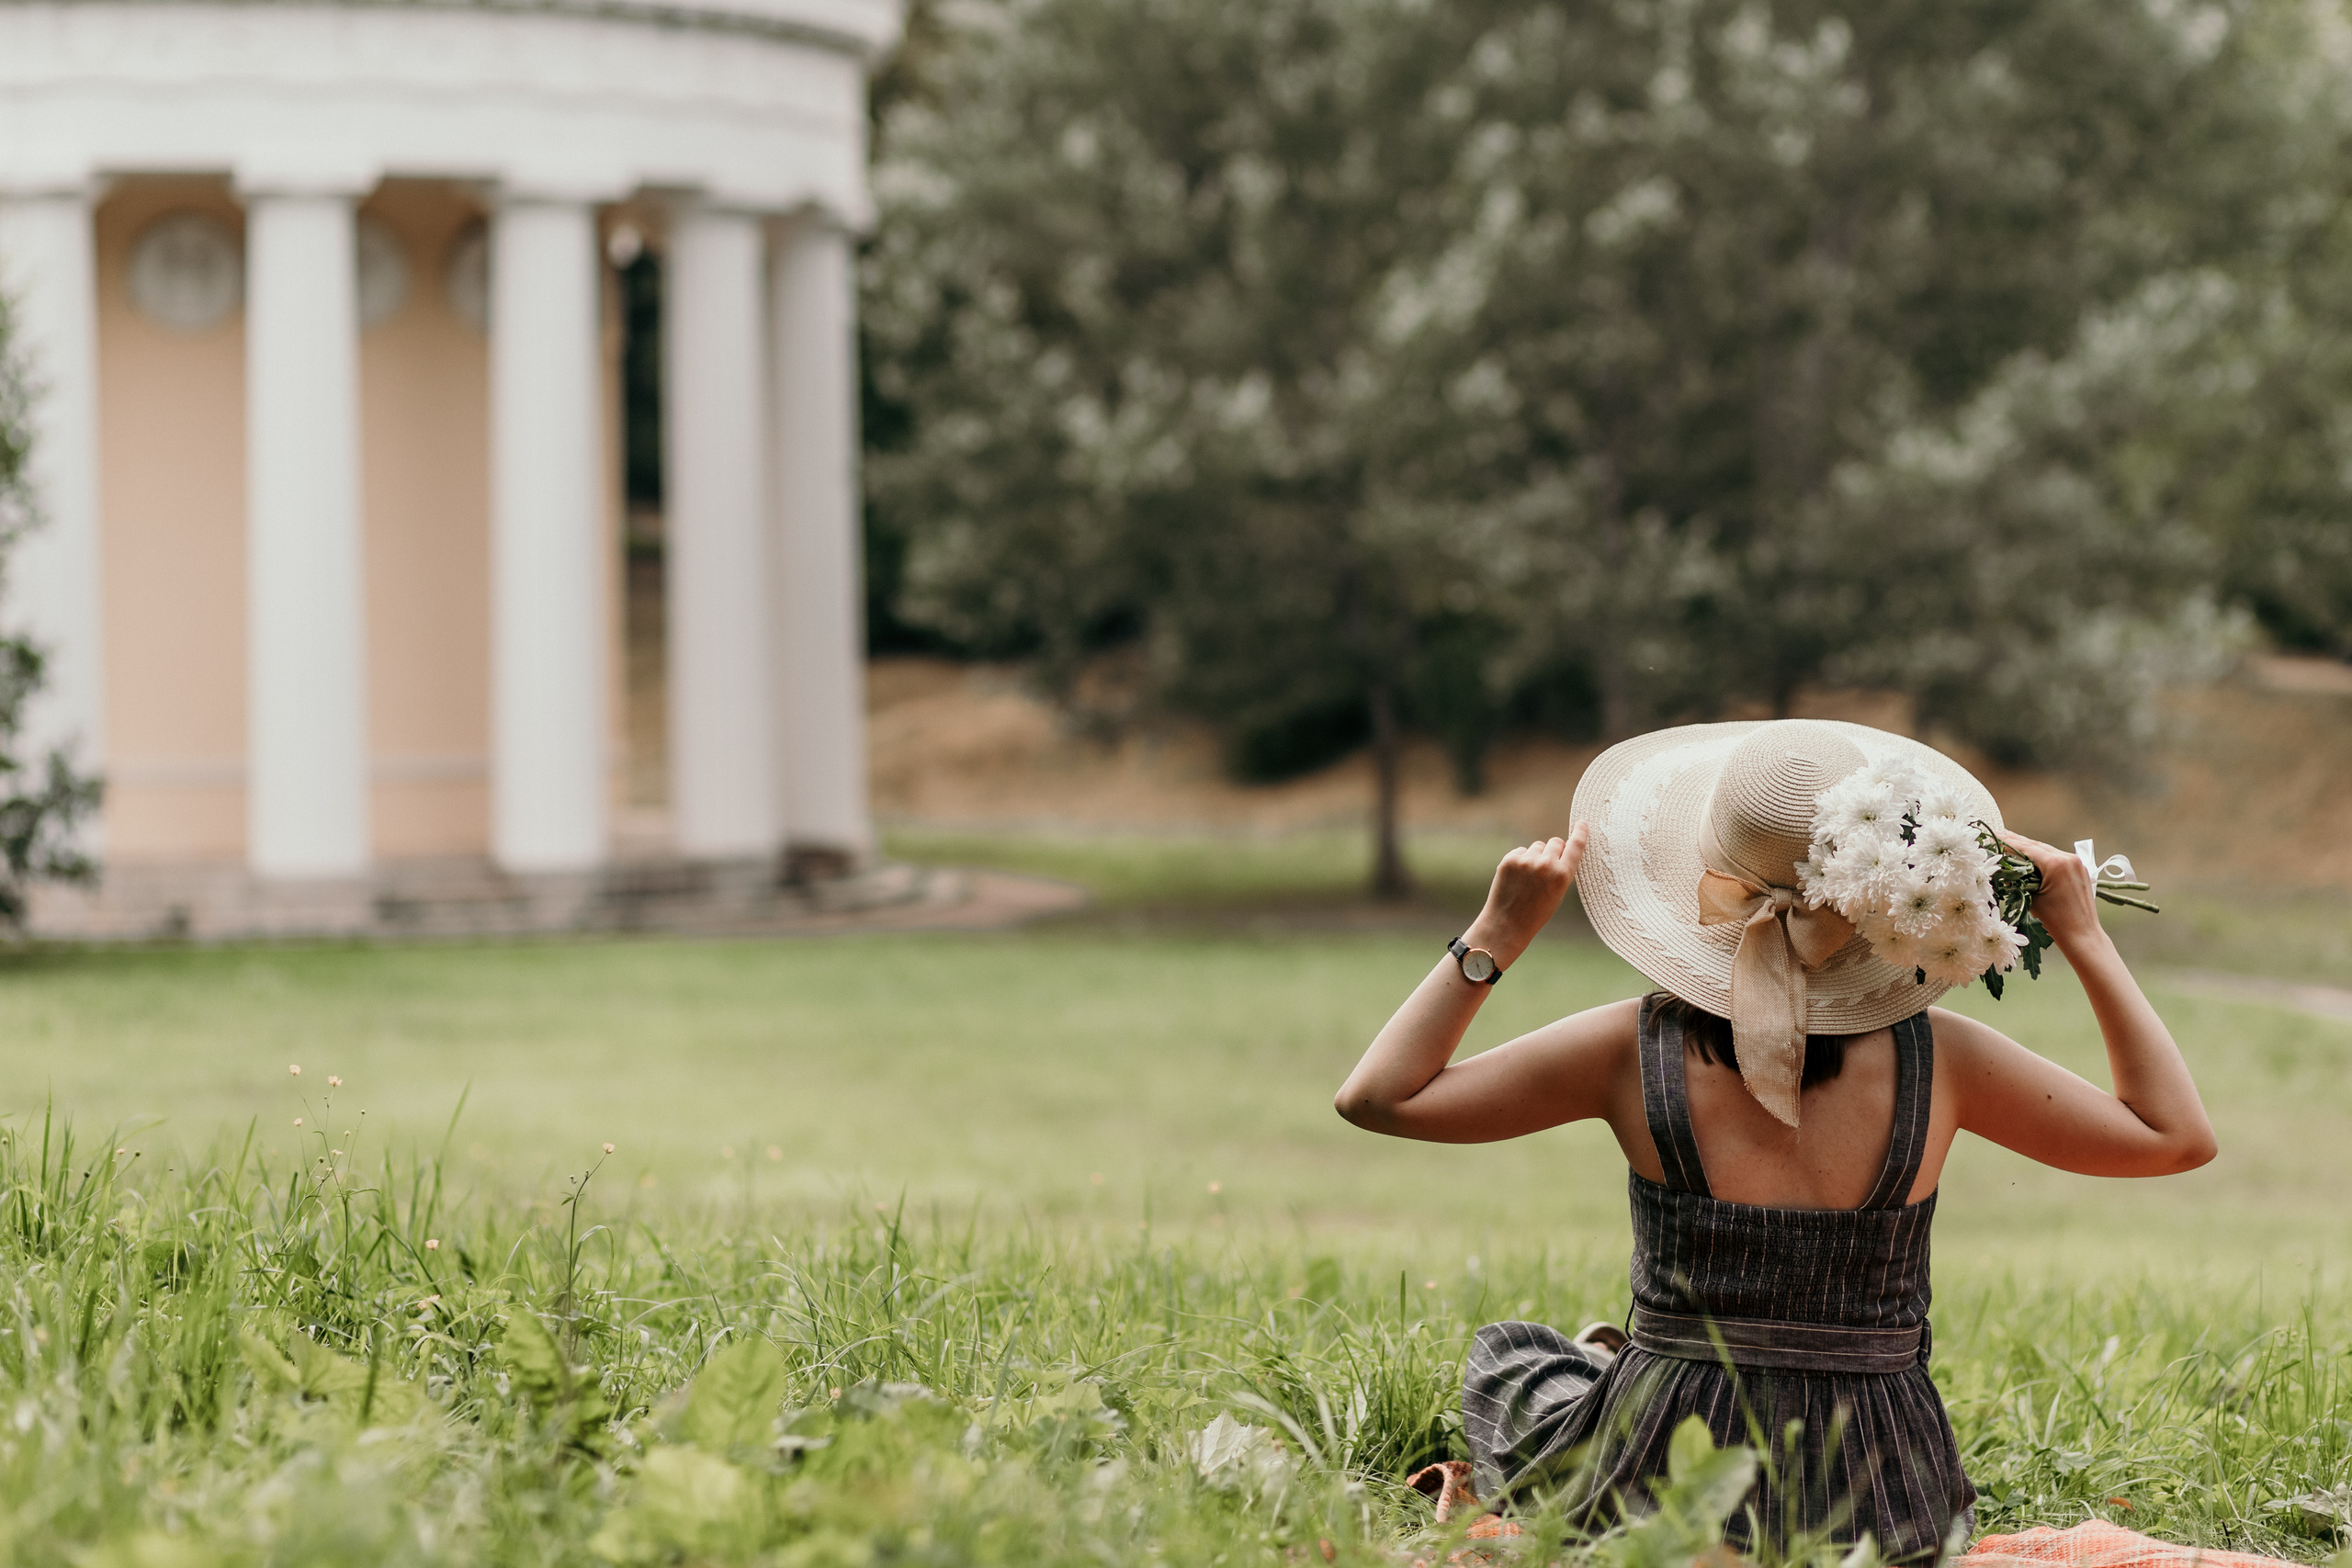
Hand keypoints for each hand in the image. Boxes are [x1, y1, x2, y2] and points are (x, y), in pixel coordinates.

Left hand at [1465, 823, 1587, 967]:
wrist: (1508, 924)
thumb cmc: (1536, 912)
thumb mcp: (1558, 893)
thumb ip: (1561, 870)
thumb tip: (1559, 846)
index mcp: (1562, 876)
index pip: (1575, 846)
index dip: (1580, 833)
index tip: (1582, 822)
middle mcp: (1546, 865)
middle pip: (1556, 842)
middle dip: (1554, 851)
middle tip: (1547, 869)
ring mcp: (1526, 861)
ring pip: (1538, 846)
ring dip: (1536, 856)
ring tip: (1529, 878)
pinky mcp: (1510, 859)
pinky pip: (1522, 851)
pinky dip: (1521, 859)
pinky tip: (1517, 877)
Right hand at [1994, 828, 2105, 948]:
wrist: (2082, 935)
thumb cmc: (2056, 921)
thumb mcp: (2031, 898)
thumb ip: (2019, 879)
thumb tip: (2005, 868)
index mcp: (2057, 864)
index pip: (2027, 848)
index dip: (2008, 842)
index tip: (1994, 835)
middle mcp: (2069, 859)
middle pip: (2037, 846)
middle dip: (2017, 842)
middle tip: (1999, 834)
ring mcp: (2077, 864)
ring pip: (2047, 851)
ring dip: (2030, 849)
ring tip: (2012, 844)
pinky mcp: (2080, 870)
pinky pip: (2057, 859)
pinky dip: (2043, 858)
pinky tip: (2031, 858)